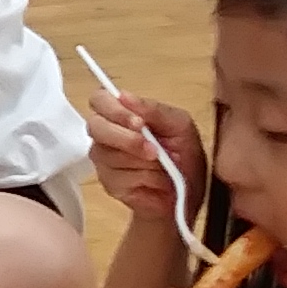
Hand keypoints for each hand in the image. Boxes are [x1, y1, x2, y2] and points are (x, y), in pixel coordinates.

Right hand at [79, 87, 204, 222]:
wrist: (191, 191)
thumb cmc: (184, 153)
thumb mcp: (179, 125)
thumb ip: (154, 110)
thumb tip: (124, 96)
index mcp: (122, 114)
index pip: (99, 100)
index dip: (113, 109)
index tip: (139, 123)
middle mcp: (107, 134)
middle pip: (95, 127)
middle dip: (127, 139)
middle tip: (154, 150)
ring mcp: (104, 160)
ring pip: (110, 155)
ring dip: (145, 162)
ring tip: (163, 166)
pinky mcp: (109, 184)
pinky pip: (120, 177)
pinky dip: (146, 179)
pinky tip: (158, 181)